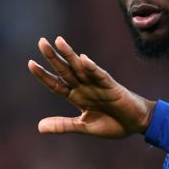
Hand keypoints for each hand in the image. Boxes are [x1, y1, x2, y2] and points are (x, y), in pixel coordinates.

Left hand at [28, 36, 156, 137]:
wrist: (137, 124)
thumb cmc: (113, 124)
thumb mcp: (84, 126)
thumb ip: (63, 125)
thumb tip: (39, 127)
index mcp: (77, 97)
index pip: (56, 84)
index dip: (44, 75)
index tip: (31, 63)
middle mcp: (85, 87)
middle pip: (65, 70)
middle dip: (53, 57)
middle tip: (41, 42)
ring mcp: (98, 85)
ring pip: (80, 68)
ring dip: (69, 55)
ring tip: (58, 41)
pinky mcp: (112, 86)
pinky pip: (100, 75)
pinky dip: (92, 68)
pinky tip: (83, 59)